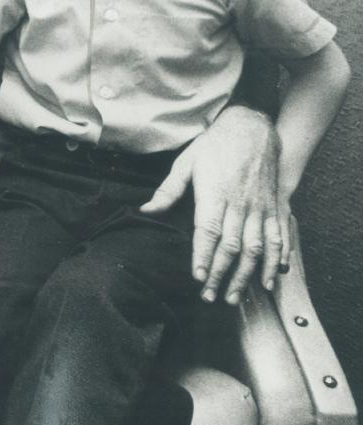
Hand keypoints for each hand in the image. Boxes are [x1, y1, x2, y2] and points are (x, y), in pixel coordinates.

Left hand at [139, 106, 280, 302]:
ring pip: (256, 247)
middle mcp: (240, 204)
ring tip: (235, 296)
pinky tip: (271, 278)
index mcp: (215, 193)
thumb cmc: (215, 145)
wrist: (253, 127)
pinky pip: (278, 238)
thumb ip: (168, 189)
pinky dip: (276, 260)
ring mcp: (260, 207)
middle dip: (220, 274)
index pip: (208, 231)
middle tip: (211, 296)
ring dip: (246, 274)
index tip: (198, 277)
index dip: (203, 255)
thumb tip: (146, 209)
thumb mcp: (186, 161)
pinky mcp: (275, 207)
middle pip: (231, 246)